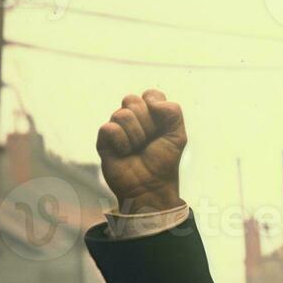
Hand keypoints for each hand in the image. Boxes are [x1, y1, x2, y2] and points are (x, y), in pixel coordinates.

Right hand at [95, 90, 185, 213]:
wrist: (151, 187)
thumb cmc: (164, 163)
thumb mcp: (178, 137)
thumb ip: (173, 113)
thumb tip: (152, 102)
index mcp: (151, 115)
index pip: (150, 94)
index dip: (156, 108)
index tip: (161, 127)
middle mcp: (132, 119)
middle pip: (133, 100)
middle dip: (146, 124)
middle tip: (149, 142)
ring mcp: (117, 128)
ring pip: (122, 114)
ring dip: (136, 136)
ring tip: (137, 150)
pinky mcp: (104, 139)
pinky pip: (109, 127)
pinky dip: (121, 142)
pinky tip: (124, 153)